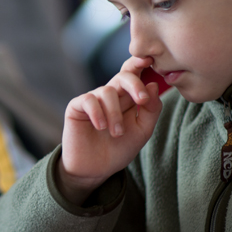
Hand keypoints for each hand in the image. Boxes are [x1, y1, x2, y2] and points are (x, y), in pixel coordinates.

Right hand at [58, 55, 161, 203]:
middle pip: (123, 75)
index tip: (150, 61)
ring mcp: (93, 100)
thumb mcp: (142, 132)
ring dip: (116, 114)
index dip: (140, 64)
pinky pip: (89, 100)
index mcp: (127, 98)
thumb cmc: (119, 150)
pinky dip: (97, 112)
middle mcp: (111, 95)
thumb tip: (154, 86)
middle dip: (134, 84)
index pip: (134, 75)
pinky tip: (100, 127)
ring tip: (117, 133)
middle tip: (142, 101)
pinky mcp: (77, 107)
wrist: (95, 170)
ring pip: (108, 91)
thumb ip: (151, 110)